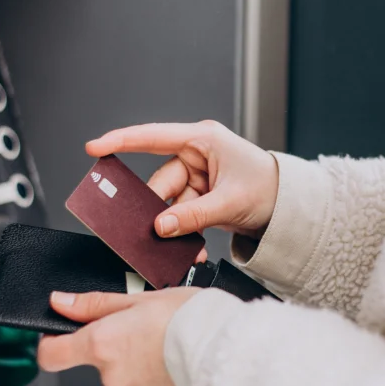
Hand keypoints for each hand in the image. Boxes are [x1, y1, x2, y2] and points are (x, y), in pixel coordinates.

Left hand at [36, 288, 201, 385]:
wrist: (228, 346)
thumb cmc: (189, 317)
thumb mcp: (139, 298)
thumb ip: (94, 305)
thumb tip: (61, 303)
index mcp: (101, 344)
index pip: (51, 355)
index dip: (52, 343)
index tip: (61, 333)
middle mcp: (112, 374)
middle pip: (95, 360)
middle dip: (112, 344)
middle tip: (141, 324)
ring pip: (123, 373)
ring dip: (136, 359)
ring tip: (164, 340)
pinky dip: (154, 373)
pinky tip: (174, 357)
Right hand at [86, 120, 278, 241]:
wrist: (290, 208)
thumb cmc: (269, 189)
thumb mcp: (229, 202)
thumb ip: (192, 215)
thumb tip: (161, 226)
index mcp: (203, 141)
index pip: (153, 137)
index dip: (121, 141)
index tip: (94, 148)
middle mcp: (196, 155)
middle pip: (160, 183)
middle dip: (157, 210)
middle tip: (152, 232)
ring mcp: (198, 177)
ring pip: (169, 204)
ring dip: (175, 228)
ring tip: (185, 246)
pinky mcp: (200, 196)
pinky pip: (181, 215)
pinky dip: (185, 232)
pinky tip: (194, 248)